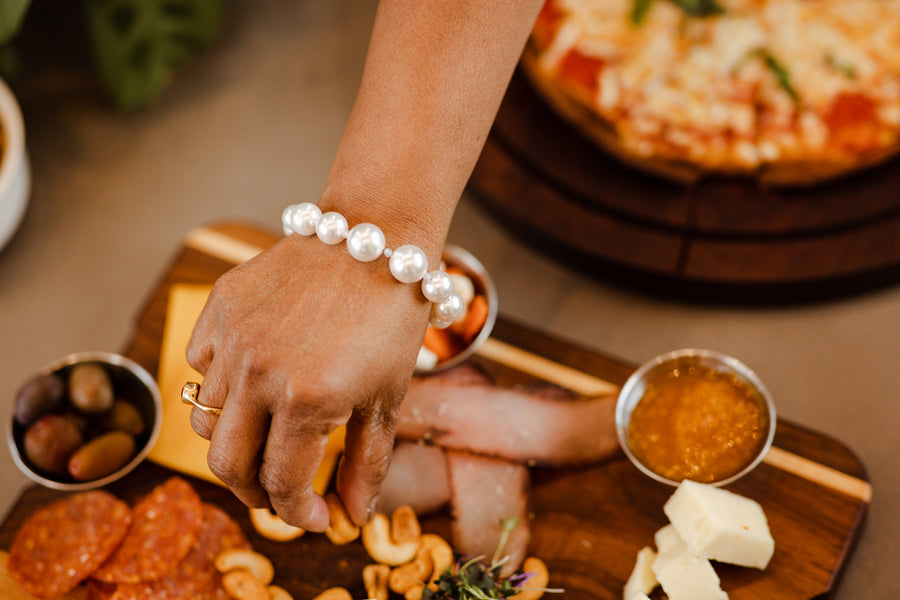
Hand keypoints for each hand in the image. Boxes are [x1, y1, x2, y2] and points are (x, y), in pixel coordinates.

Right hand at [186, 234, 428, 530]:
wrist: (374, 237)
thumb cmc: (390, 318)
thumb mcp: (388, 397)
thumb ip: (365, 464)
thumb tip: (350, 517)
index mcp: (308, 400)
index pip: (280, 483)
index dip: (296, 513)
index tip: (313, 516)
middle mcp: (260, 373)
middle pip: (226, 464)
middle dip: (254, 492)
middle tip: (279, 492)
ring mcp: (234, 338)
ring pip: (206, 418)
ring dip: (234, 441)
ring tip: (266, 438)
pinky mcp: (221, 307)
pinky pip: (201, 366)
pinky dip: (219, 386)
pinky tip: (252, 381)